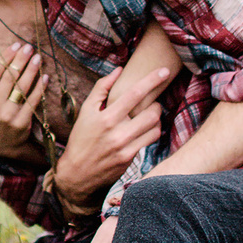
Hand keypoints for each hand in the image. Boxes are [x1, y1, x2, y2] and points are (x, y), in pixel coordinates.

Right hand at [0, 44, 48, 159]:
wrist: (1, 144)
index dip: (6, 57)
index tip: (16, 45)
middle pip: (9, 77)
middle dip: (20, 60)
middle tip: (29, 47)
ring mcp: (7, 115)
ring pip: (21, 88)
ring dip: (31, 71)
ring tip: (38, 58)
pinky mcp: (21, 123)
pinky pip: (32, 101)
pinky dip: (39, 88)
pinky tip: (45, 77)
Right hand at [54, 68, 166, 206]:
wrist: (77, 172)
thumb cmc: (81, 137)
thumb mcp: (86, 110)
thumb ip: (101, 88)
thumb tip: (119, 70)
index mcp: (106, 116)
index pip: (135, 93)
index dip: (153, 80)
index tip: (165, 71)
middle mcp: (117, 132)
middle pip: (151, 112)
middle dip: (156, 103)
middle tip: (152, 102)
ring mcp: (125, 147)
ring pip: (155, 127)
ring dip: (156, 118)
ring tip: (149, 115)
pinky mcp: (130, 158)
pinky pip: (150, 140)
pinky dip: (152, 131)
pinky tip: (145, 129)